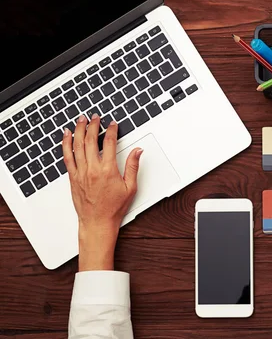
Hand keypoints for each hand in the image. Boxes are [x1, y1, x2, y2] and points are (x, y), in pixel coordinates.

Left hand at [62, 114, 141, 271]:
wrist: (97, 222)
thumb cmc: (113, 207)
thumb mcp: (130, 187)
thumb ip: (133, 166)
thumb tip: (138, 151)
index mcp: (108, 170)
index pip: (108, 143)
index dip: (111, 131)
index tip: (112, 124)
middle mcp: (92, 169)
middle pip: (90, 141)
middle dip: (93, 126)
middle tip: (95, 117)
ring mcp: (80, 172)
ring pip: (77, 146)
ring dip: (78, 130)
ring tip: (81, 120)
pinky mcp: (72, 177)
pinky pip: (67, 157)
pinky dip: (66, 144)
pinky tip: (66, 136)